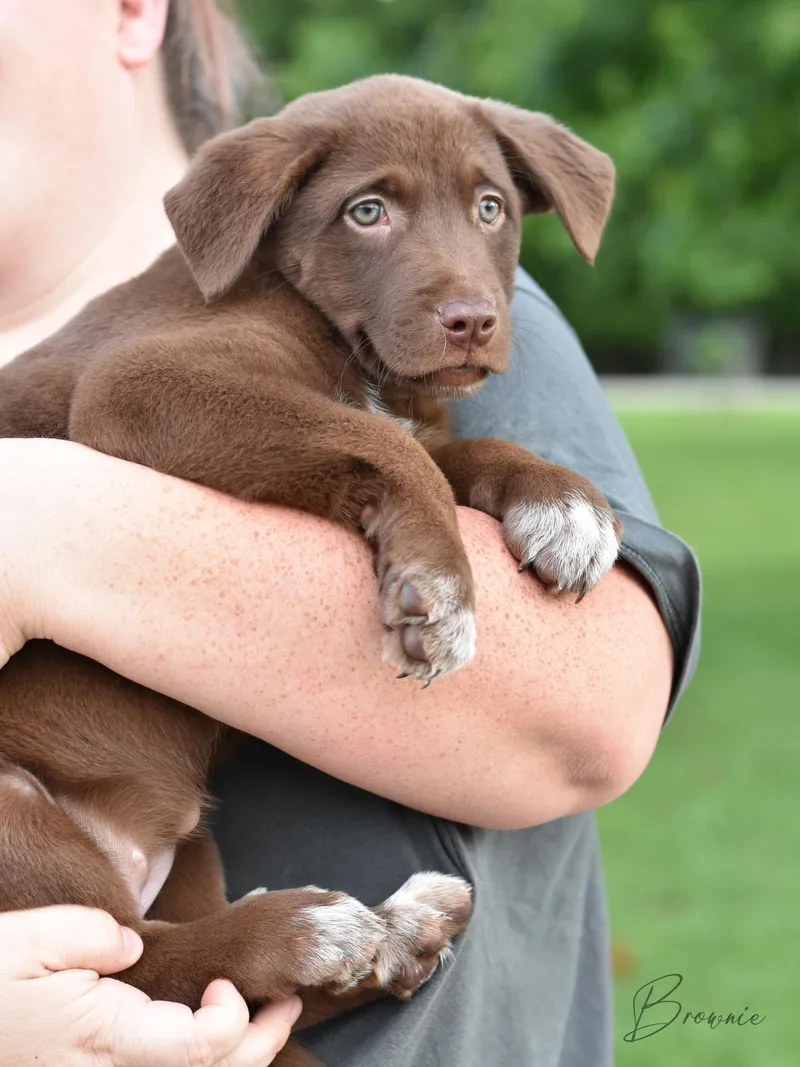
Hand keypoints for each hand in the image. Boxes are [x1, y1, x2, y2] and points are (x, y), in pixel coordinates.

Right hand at [0, 906, 301, 1066]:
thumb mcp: (30, 939)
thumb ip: (93, 935)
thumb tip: (130, 947)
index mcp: (106, 1040)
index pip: (201, 1048)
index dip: (233, 1017)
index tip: (225, 979)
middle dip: (261, 1043)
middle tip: (288, 1004)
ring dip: (238, 1060)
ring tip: (265, 1023)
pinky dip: (202, 1063)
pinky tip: (214, 1040)